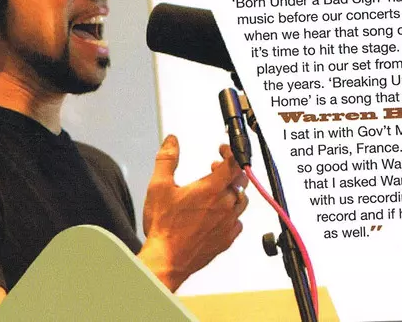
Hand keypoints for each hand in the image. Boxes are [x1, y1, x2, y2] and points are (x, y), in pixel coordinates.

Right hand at [138, 135, 248, 291]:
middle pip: (240, 180)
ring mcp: (228, 223)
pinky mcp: (227, 239)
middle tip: (216, 168)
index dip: (231, 152)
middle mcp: (225, 205)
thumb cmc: (164, 227)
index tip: (223, 149)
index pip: (234, 163)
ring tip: (218, 190)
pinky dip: (232, 213)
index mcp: (211, 189)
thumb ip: (167, 159)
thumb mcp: (159, 186)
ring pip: (242, 200)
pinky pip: (238, 222)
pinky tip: (220, 214)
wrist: (166, 260)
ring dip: (233, 191)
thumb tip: (172, 142)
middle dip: (230, 170)